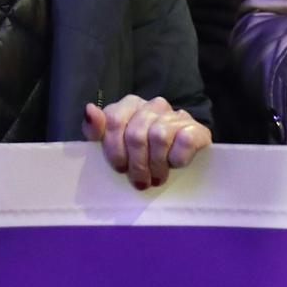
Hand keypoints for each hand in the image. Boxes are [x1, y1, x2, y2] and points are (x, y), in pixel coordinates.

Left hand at [83, 95, 210, 190]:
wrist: (181, 162)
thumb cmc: (140, 155)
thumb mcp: (113, 145)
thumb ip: (96, 130)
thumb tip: (90, 110)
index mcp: (130, 105)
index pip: (114, 120)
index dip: (114, 149)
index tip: (119, 168)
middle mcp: (153, 105)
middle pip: (136, 134)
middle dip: (136, 164)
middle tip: (139, 181)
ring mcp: (176, 115)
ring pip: (159, 137)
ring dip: (156, 165)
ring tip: (156, 178)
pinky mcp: (197, 129)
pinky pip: (184, 141)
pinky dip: (177, 159)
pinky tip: (175, 166)